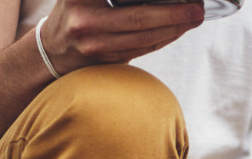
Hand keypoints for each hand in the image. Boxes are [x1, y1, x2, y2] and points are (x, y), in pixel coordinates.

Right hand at [41, 0, 203, 74]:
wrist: (54, 48)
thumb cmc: (75, 9)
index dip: (156, 1)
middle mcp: (86, 19)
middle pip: (139, 18)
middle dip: (174, 14)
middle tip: (197, 8)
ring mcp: (95, 43)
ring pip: (144, 37)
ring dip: (174, 28)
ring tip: (194, 17)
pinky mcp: (106, 59)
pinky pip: (143, 48)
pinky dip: (164, 38)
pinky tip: (178, 29)